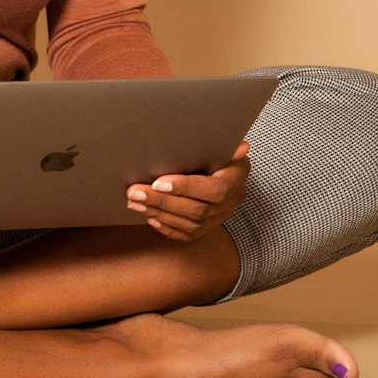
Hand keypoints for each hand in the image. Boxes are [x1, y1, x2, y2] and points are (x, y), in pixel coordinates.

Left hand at [126, 139, 249, 240]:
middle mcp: (231, 203)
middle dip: (163, 202)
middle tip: (135, 192)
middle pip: (197, 210)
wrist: (223, 168)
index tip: (158, 183)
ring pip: (190, 224)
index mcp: (236, 179)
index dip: (187, 188)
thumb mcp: (222, 143)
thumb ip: (227, 145)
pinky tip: (149, 217)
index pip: (215, 191)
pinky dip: (167, 228)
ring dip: (159, 213)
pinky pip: (187, 235)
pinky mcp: (207, 229)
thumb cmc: (217, 150)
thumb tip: (242, 146)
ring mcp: (219, 218)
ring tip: (134, 202)